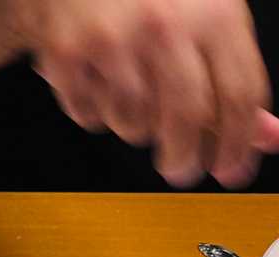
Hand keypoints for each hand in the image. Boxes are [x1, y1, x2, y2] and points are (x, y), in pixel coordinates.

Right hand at [24, 0, 278, 187]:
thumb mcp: (209, 25)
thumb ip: (235, 82)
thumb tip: (268, 139)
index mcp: (214, 13)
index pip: (240, 95)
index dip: (237, 143)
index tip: (230, 170)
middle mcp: (166, 25)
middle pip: (187, 116)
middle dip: (185, 156)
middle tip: (182, 171)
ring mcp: (115, 40)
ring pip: (134, 122)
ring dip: (137, 127)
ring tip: (132, 101)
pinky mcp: (68, 55)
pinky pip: (90, 115)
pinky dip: (97, 114)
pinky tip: (99, 86)